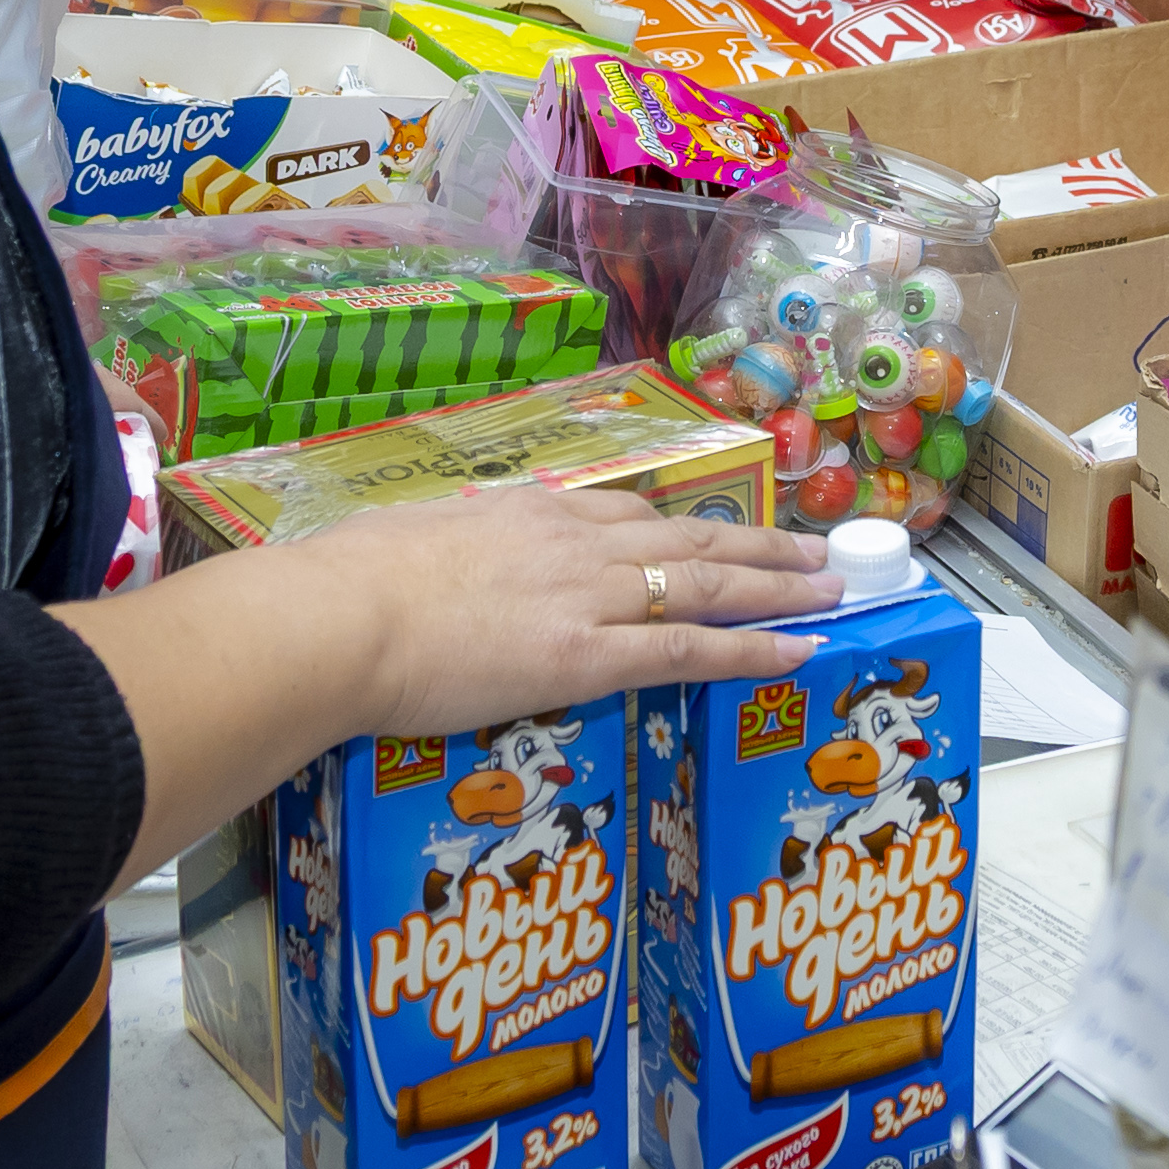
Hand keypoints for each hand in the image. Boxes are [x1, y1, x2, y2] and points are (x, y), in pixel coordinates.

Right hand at [319, 482, 840, 737]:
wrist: (338, 619)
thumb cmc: (345, 585)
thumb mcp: (404, 542)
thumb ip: (441, 552)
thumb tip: (430, 563)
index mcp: (525, 512)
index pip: (622, 513)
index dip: (679, 524)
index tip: (714, 530)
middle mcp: (572, 542)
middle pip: (687, 536)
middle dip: (758, 545)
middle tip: (813, 548)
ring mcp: (587, 595)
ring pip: (706, 583)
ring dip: (778, 586)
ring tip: (830, 587)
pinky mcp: (588, 655)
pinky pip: (690, 650)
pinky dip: (752, 648)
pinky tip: (796, 649)